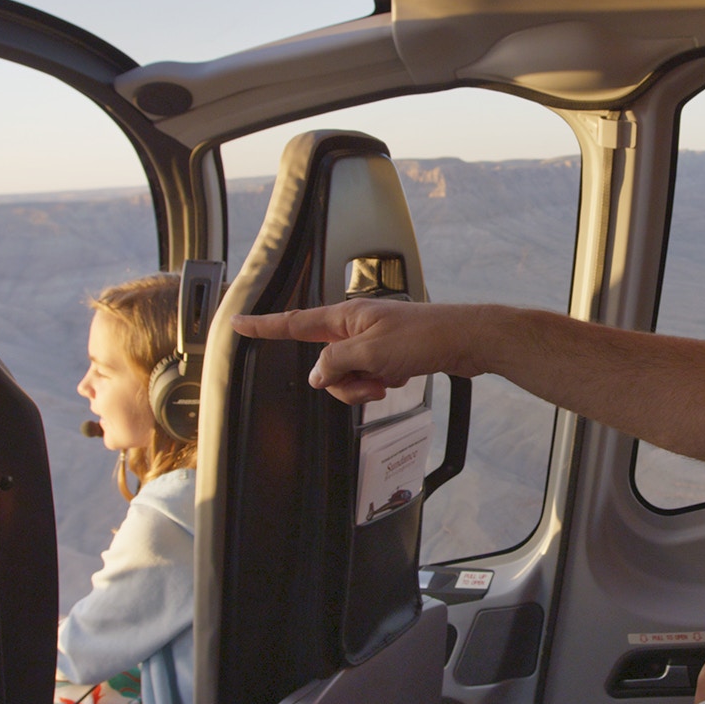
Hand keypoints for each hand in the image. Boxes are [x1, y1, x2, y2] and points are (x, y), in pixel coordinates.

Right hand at [232, 299, 490, 403]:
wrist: (467, 340)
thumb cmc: (423, 338)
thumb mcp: (371, 353)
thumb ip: (336, 364)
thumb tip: (316, 377)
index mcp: (346, 317)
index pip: (295, 323)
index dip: (264, 326)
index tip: (237, 323)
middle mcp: (355, 327)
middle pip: (325, 364)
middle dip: (343, 383)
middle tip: (373, 383)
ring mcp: (373, 343)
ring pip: (347, 376)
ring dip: (365, 386)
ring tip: (391, 380)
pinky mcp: (390, 357)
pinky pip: (369, 378)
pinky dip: (382, 383)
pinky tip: (403, 377)